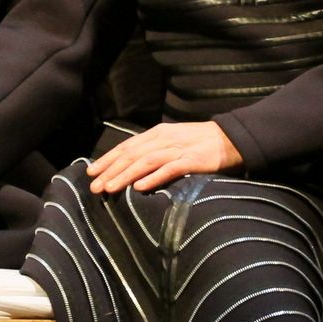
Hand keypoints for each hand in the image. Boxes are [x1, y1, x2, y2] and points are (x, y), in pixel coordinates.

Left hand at [86, 122, 240, 193]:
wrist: (231, 139)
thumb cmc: (200, 143)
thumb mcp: (173, 141)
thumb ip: (154, 151)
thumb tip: (131, 167)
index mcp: (157, 134)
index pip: (127, 146)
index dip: (108, 159)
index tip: (91, 172)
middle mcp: (164, 139)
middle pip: (132, 154)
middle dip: (110, 170)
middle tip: (94, 186)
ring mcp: (178, 149)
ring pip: (145, 161)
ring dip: (125, 175)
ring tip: (109, 188)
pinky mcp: (192, 160)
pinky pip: (169, 169)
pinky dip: (153, 178)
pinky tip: (139, 187)